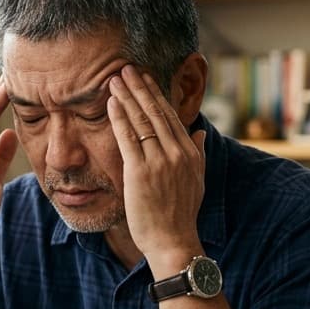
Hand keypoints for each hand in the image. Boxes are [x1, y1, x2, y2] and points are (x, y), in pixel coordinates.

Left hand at [107, 65, 206, 268]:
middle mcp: (176, 152)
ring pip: (141, 120)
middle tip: (126, 68)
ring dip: (127, 96)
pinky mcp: (140, 171)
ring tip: (115, 78)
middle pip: (155, 112)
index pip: (170, 116)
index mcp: (189, 153)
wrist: (173, 241)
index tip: (145, 78)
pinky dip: (119, 117)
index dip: (156, 94)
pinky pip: (128, 137)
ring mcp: (159, 161)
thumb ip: (197, 153)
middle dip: (140, 87)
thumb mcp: (197, 181)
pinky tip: (111, 102)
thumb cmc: (181, 215)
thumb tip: (198, 132)